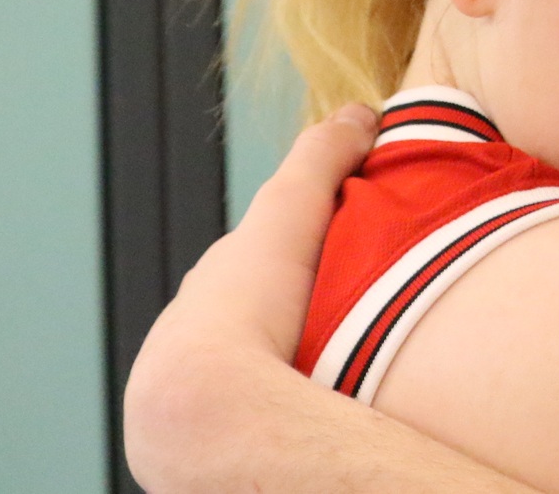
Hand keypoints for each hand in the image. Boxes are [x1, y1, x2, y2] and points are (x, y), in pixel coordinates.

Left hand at [123, 105, 376, 486]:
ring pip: (260, 371)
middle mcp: (197, 341)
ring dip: (296, 367)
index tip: (354, 252)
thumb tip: (361, 113)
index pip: (260, 263)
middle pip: (261, 318)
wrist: (206, 410)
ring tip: (350, 372)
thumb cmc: (242, 312)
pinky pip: (261, 416)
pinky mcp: (217, 446)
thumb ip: (322, 157)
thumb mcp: (292, 211)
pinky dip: (289, 409)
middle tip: (362, 316)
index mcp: (210, 290)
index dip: (306, 250)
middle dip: (302, 313)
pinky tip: (325, 412)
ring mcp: (205, 396)